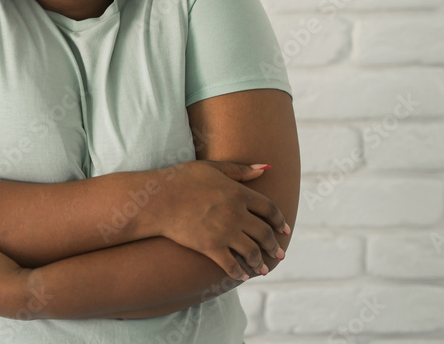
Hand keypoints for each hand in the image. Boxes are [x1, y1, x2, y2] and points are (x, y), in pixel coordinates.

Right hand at [152, 160, 288, 279]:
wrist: (157, 199)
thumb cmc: (182, 179)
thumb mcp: (212, 168)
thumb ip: (240, 170)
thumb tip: (266, 167)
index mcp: (239, 193)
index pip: (270, 209)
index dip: (280, 221)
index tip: (285, 230)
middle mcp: (236, 214)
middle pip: (265, 233)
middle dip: (274, 246)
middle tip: (279, 253)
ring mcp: (224, 232)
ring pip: (252, 252)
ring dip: (260, 262)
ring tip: (263, 268)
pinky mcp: (210, 247)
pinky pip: (231, 265)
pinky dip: (239, 272)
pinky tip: (242, 275)